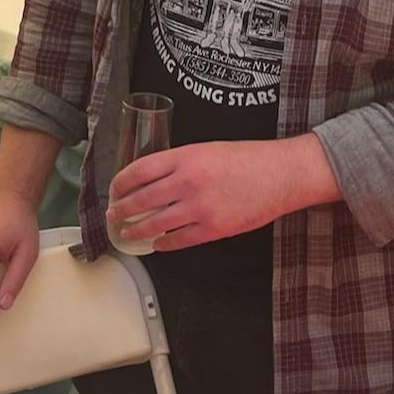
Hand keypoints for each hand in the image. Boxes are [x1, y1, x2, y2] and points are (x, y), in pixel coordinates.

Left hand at [107, 136, 339, 253]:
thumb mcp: (206, 149)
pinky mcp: (213, 228)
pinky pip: (179, 240)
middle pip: (141, 199)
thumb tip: (152, 179)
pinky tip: (157, 244)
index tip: (114, 190)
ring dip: (136, 230)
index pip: (138, 171)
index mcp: (184, 157)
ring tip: (127, 232)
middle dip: (121, 210)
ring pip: (155, 223)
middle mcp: (187, 181)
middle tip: (113, 215)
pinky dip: (164, 244)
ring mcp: (199, 207)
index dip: (120, 183)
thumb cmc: (248, 159)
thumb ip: (179, 163)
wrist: (281, 174)